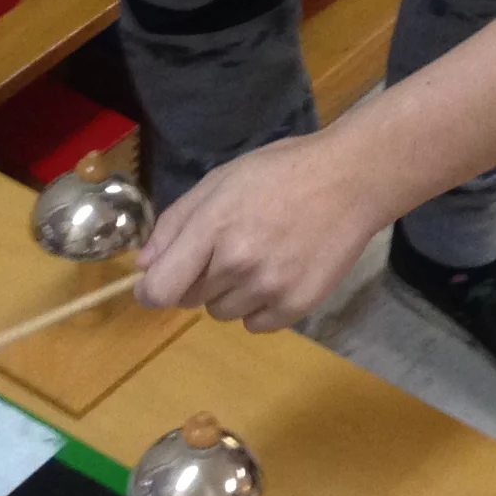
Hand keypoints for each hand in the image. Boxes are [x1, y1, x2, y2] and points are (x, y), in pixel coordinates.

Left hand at [137, 134, 386, 331]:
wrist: (351, 180)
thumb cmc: (282, 172)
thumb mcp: (221, 180)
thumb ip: (176, 222)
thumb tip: (144, 267)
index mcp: (213, 227)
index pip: (160, 289)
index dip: (152, 290)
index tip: (160, 283)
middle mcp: (238, 262)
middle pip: (191, 299)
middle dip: (201, 277)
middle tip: (232, 246)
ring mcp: (269, 287)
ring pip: (223, 313)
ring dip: (232, 293)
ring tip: (262, 255)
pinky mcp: (297, 305)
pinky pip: (256, 324)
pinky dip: (261, 306)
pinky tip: (281, 271)